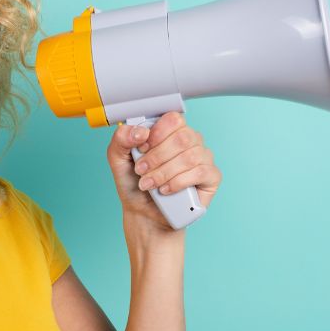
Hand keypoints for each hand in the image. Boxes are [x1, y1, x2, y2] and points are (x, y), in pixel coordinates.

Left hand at [106, 111, 221, 229]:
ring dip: (164, 172)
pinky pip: (201, 172)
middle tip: (141, 170)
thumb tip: (140, 131)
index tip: (141, 148)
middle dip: (157, 157)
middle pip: (182, 137)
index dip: (157, 133)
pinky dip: (179, 182)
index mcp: (171, 131)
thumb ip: (121, 139)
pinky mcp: (211, 177)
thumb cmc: (134, 183)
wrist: (142, 212)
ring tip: (149, 184)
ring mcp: (203, 158)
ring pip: (190, 157)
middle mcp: (190, 141)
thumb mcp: (118, 159)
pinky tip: (165, 190)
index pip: (173, 119)